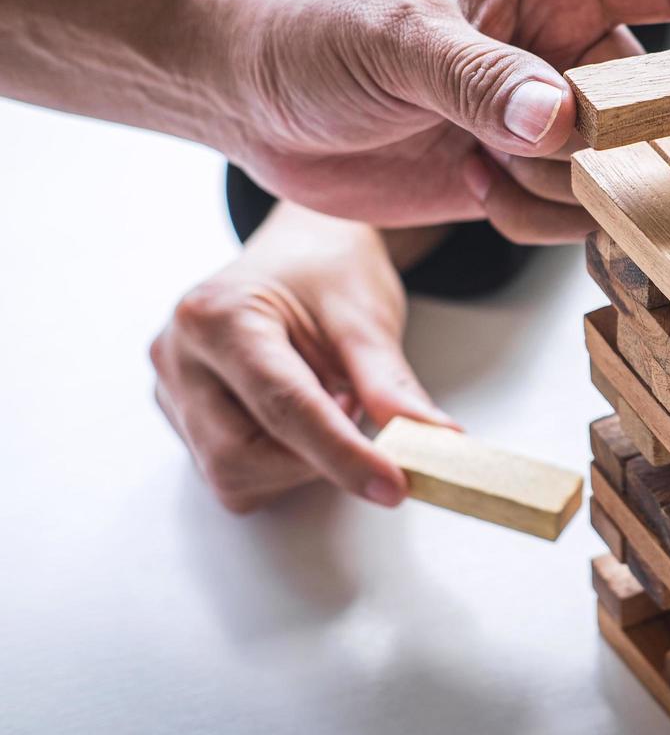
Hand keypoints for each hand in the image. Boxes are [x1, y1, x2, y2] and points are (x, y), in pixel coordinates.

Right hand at [150, 204, 449, 511]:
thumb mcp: (366, 318)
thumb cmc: (328, 271)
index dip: (343, 455)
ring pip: (234, 475)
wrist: (302, 250)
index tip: (395, 484)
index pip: (283, 406)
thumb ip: (391, 386)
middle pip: (242, 455)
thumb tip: (433, 442)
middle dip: (314, 457)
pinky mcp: (182, 418)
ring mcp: (172, 390)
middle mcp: (178, 357)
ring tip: (325, 400)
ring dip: (298, 461)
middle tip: (353, 405)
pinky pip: (231, 473)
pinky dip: (279, 461)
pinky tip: (298, 417)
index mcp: (217, 316)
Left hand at [200, 0, 669, 229]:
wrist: (246, 92)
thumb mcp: (394, 38)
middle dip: (638, 139)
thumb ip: (481, 78)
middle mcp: (563, 41)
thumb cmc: (313, 25)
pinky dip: (532, 217)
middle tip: (583, 153)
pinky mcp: (519, 172)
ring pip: (617, 170)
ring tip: (480, 159)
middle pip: (659, 95)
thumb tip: (564, 122)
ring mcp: (546, 113)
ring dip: (563, 185)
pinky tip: (470, 185)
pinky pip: (570, 213)